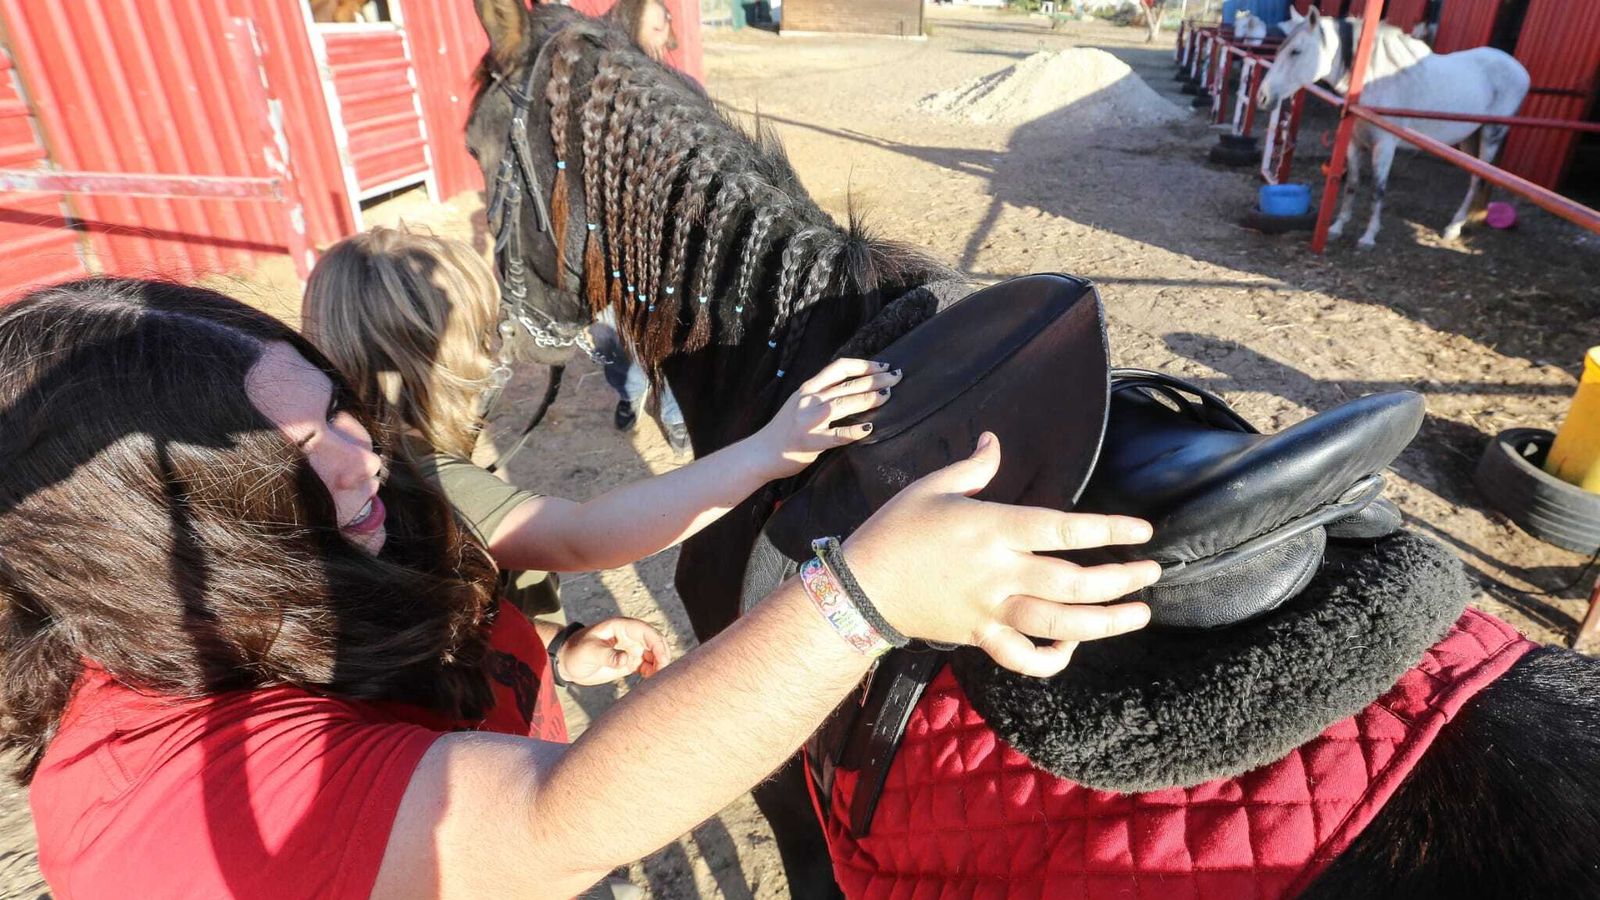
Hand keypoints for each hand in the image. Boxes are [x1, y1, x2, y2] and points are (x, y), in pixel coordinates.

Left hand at [557, 618, 672, 685]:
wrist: (567, 662)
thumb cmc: (576, 652)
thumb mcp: (590, 652)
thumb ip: (608, 655)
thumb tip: (627, 659)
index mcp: (622, 627)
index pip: (647, 632)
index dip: (657, 645)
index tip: (661, 661)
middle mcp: (630, 637)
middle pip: (655, 642)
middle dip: (662, 655)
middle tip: (661, 672)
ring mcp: (631, 649)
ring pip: (654, 654)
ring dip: (659, 664)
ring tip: (656, 679)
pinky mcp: (629, 662)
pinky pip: (648, 665)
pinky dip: (653, 672)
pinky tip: (649, 680)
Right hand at [747, 358, 902, 479]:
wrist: (760, 453)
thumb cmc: (784, 430)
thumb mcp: (800, 404)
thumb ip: (822, 395)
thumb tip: (853, 388)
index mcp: (808, 389)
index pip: (839, 368)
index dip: (863, 365)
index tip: (883, 365)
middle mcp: (808, 400)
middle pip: (847, 384)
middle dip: (875, 379)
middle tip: (897, 377)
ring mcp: (808, 420)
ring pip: (843, 403)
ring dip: (868, 398)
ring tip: (887, 395)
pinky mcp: (809, 442)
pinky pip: (836, 435)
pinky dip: (854, 431)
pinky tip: (869, 429)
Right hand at [841, 432, 1159, 676]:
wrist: (860, 587)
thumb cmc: (894, 529)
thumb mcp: (931, 486)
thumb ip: (973, 466)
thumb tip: (994, 440)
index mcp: (991, 530)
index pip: (1063, 530)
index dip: (1108, 530)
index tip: (1141, 530)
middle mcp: (998, 573)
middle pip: (1073, 584)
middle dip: (1121, 580)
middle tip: (1152, 574)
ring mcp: (990, 610)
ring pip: (1058, 625)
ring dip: (1105, 623)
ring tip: (1138, 615)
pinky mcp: (979, 637)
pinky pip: (1022, 658)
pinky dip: (1052, 659)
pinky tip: (1072, 647)